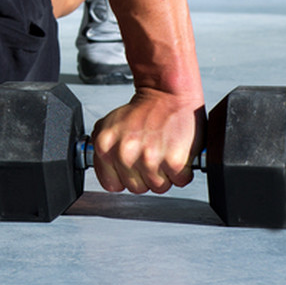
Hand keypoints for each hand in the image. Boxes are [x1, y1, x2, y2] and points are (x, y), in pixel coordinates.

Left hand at [89, 87, 204, 194]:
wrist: (167, 95)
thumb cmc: (142, 112)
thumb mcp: (108, 126)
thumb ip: (103, 151)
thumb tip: (106, 174)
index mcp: (105, 146)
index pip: (112, 185)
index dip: (124, 178)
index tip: (132, 166)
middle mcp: (125, 154)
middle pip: (137, 189)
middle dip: (146, 176)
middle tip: (151, 155)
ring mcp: (149, 158)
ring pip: (159, 188)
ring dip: (165, 175)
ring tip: (163, 153)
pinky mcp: (174, 161)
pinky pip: (180, 181)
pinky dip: (182, 171)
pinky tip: (176, 154)